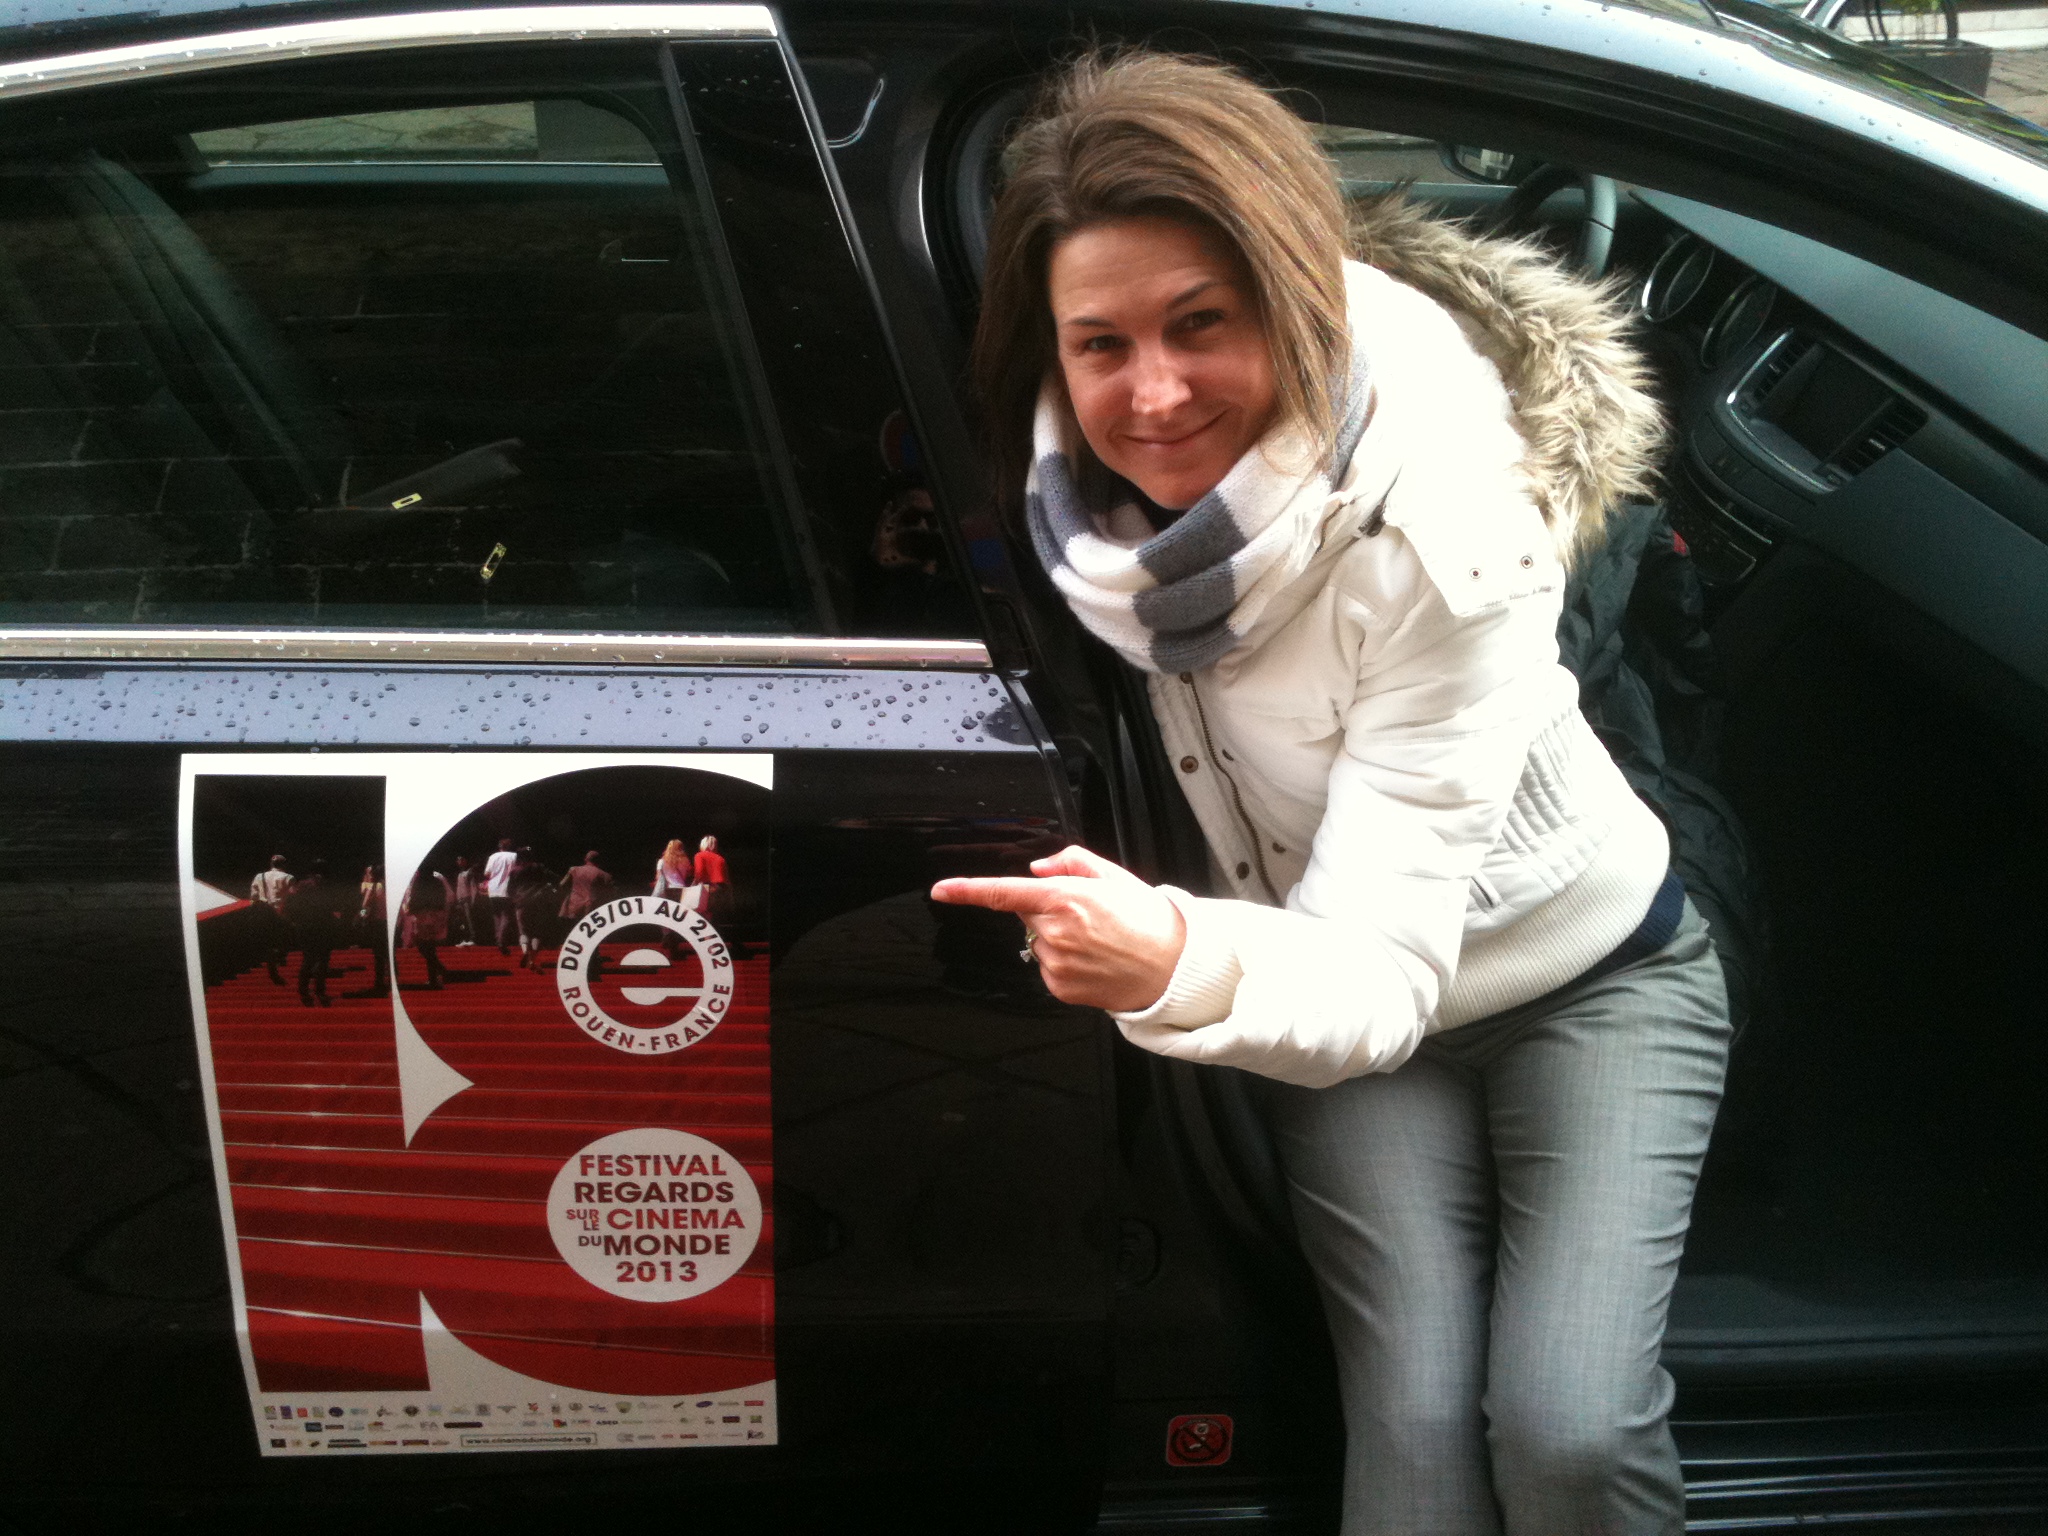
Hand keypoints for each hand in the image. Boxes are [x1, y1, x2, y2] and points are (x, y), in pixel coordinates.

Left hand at [930, 845, 1185, 1010]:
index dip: (966, 890)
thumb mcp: (1113, 875)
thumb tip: (1037, 869)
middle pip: (1026, 915)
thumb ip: (1069, 862)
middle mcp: (1055, 932)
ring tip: (1096, 940)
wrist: (1172, 966)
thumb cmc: (1146, 919)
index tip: (941, 889)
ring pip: (1037, 942)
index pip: (1003, 893)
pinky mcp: (1061, 988)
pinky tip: (1093, 960)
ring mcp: (1056, 964)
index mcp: (1065, 899)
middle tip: (1086, 914)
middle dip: (1045, 909)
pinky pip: (1048, 968)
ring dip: (1056, 938)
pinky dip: (1064, 962)